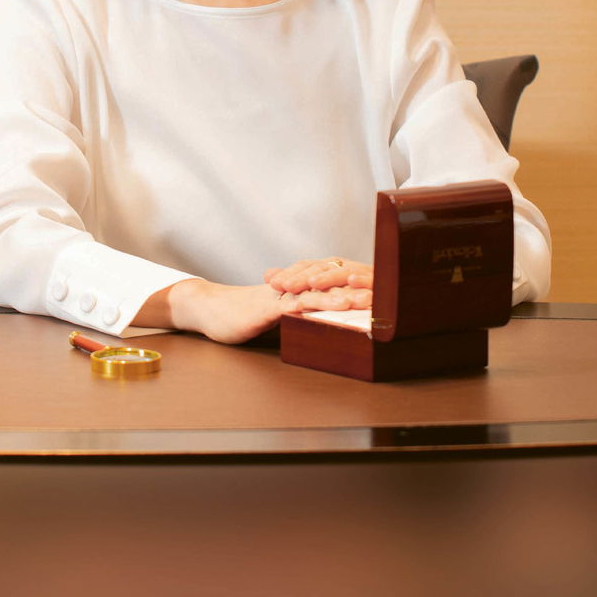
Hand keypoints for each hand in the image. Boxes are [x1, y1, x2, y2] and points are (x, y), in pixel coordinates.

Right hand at [150, 279, 371, 345]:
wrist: (211, 310)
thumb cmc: (246, 314)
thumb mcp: (281, 312)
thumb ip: (304, 310)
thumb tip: (331, 316)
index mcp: (299, 287)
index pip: (334, 281)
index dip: (358, 283)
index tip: (384, 290)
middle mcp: (293, 287)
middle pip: (330, 283)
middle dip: (357, 287)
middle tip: (384, 294)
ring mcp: (280, 296)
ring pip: (313, 292)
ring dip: (337, 296)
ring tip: (360, 301)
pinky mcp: (266, 309)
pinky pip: (288, 306)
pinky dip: (305, 306)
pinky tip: (319, 309)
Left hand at [263, 257, 372, 295]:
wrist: (390, 296)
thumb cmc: (351, 295)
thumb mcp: (321, 291)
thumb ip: (296, 282)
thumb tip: (268, 275)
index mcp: (330, 269)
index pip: (307, 267)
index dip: (290, 274)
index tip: (272, 283)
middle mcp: (345, 267)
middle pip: (321, 268)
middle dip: (303, 277)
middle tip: (286, 286)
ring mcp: (363, 274)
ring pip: (343, 272)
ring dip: (328, 276)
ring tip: (313, 282)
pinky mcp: (381, 283)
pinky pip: (372, 278)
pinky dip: (362, 278)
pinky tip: (352, 279)